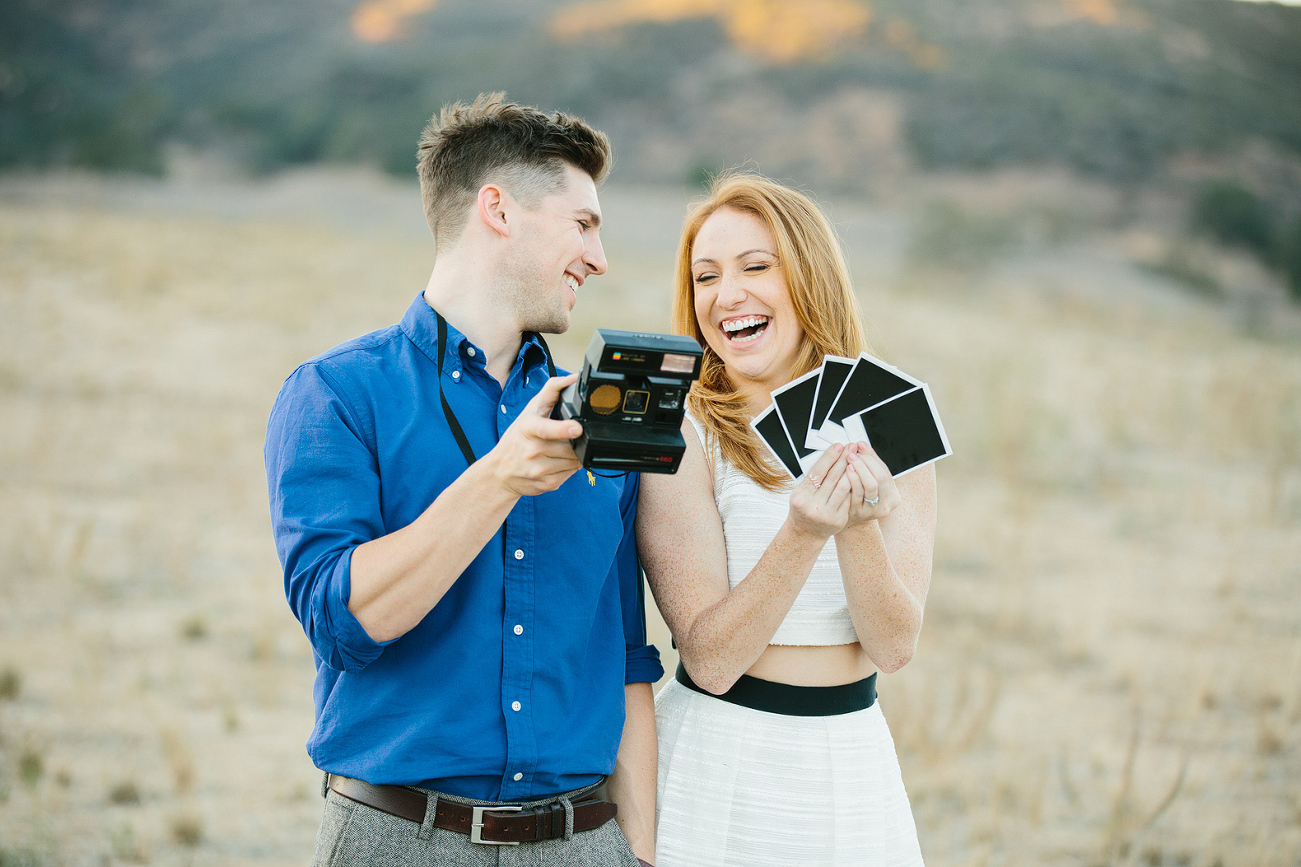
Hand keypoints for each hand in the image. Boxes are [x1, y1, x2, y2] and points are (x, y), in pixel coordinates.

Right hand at [484, 373, 582, 496]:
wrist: (500, 472)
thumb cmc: (517, 438)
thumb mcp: (529, 411)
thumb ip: (552, 391)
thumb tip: (573, 378)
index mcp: (528, 430)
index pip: (547, 430)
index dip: (564, 429)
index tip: (577, 428)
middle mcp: (532, 451)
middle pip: (569, 446)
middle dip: (575, 441)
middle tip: (571, 436)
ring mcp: (539, 470)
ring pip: (574, 460)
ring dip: (575, 453)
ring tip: (562, 447)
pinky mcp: (548, 484)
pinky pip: (572, 473)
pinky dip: (571, 466)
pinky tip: (559, 460)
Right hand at [786, 443, 853, 538]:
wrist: (806, 532)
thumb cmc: (804, 508)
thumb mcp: (801, 492)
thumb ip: (813, 478)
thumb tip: (830, 456)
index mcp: (801, 495)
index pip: (818, 471)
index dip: (830, 457)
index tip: (839, 446)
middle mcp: (813, 505)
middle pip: (832, 477)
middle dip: (843, 460)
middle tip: (851, 448)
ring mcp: (826, 514)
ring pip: (843, 487)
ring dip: (851, 471)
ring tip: (856, 460)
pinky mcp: (838, 520)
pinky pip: (849, 499)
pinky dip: (853, 486)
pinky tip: (858, 476)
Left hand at [842, 441, 900, 528]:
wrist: (852, 517)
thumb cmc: (863, 494)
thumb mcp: (871, 478)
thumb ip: (869, 461)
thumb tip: (861, 444)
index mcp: (894, 497)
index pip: (886, 474)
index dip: (872, 460)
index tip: (860, 449)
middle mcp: (885, 506)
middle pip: (880, 480)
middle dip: (866, 464)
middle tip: (853, 454)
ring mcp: (872, 512)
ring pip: (869, 487)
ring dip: (859, 470)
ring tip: (849, 461)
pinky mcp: (858, 513)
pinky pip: (855, 494)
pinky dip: (851, 480)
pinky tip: (845, 472)